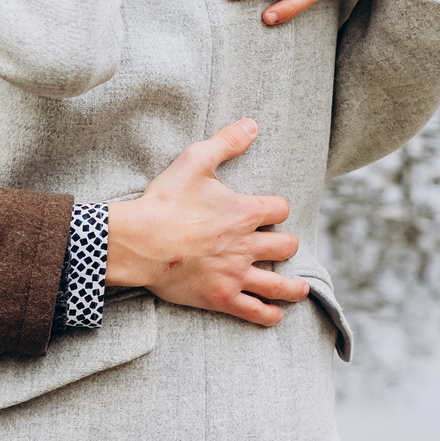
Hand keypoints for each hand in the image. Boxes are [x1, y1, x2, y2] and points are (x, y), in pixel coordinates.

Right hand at [105, 118, 306, 327]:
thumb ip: (226, 142)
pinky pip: (254, 311)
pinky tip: (275, 315)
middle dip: (286, 244)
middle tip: (281, 246)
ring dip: (293, 287)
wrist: (139, 242)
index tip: (271, 212)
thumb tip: (252, 124)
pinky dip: (269, 315)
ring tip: (300, 289)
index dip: (277, 209)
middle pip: (287, 246)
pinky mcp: (221, 297)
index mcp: (245, 213)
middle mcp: (247, 246)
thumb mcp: (195, 161)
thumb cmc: (165, 201)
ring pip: (279, 285)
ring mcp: (235, 274)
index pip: (280, 210)